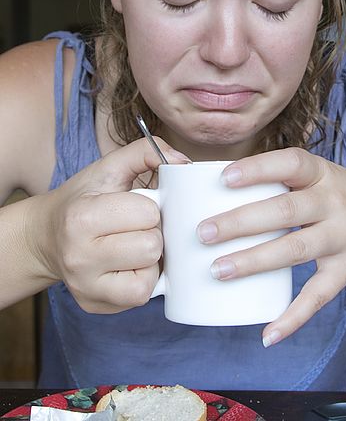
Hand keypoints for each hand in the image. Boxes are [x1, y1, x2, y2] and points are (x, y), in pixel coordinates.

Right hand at [32, 138, 189, 313]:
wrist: (46, 236)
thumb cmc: (84, 199)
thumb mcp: (108, 168)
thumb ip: (145, 153)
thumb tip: (184, 162)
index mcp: (82, 217)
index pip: (147, 214)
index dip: (149, 208)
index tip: (134, 207)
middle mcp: (79, 257)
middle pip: (151, 246)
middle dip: (151, 233)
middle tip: (134, 228)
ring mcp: (86, 287)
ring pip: (149, 277)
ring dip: (149, 259)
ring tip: (132, 246)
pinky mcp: (95, 306)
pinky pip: (140, 296)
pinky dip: (142, 279)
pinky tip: (129, 265)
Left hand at [196, 147, 345, 345]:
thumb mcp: (325, 178)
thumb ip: (287, 182)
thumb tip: (222, 190)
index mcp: (323, 174)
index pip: (291, 164)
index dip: (258, 169)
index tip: (225, 178)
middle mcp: (334, 202)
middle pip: (285, 209)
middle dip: (242, 221)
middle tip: (204, 233)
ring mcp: (342, 237)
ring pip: (295, 249)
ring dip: (254, 261)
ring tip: (218, 270)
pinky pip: (318, 295)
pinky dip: (292, 316)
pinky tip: (268, 333)